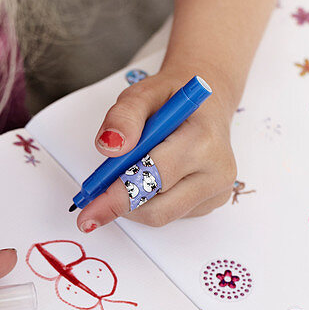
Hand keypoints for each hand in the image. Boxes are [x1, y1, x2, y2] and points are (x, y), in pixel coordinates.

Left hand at [75, 68, 237, 231]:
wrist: (205, 105)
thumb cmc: (172, 100)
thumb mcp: (143, 93)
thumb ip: (123, 116)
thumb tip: (109, 146)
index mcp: (204, 141)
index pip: (154, 177)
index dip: (117, 195)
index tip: (90, 209)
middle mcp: (218, 171)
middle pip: (157, 209)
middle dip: (121, 204)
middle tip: (96, 198)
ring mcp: (218, 192)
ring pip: (161, 216)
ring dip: (134, 202)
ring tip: (128, 173)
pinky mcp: (210, 205)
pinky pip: (170, 214)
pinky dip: (150, 201)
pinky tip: (151, 177)